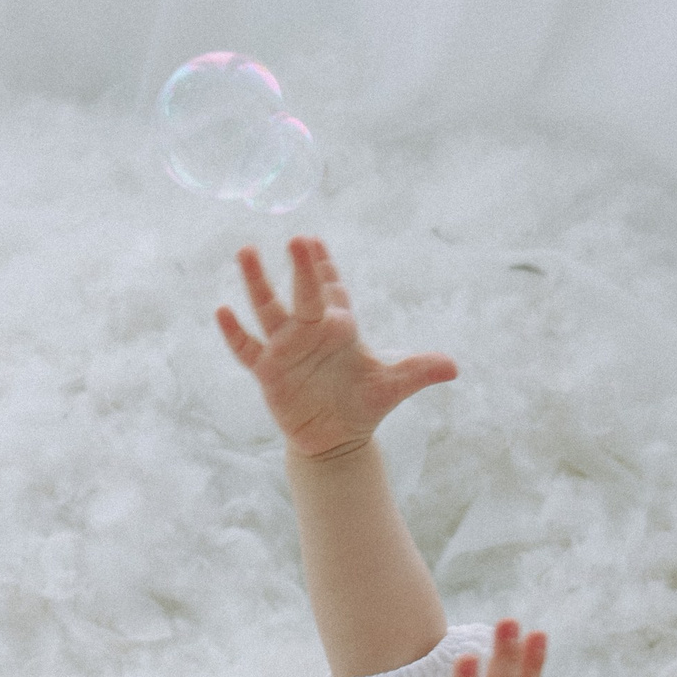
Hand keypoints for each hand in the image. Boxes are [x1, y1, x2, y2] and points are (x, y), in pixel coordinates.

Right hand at [217, 238, 457, 459]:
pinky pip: (247, 348)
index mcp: (339, 326)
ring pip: (268, 309)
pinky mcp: (268, 372)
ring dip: (257, 283)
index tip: (316, 241)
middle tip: (297, 239)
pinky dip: (234, 331)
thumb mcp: (393, 385)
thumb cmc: (364, 403)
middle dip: (301, 268)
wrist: (336, 437)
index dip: (324, 266)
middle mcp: (309, 330)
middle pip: (302, 293)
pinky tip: (221, 310)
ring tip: (246, 251)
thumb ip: (420, 371)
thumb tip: (454, 367)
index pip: (332, 288)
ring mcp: (285, 349)